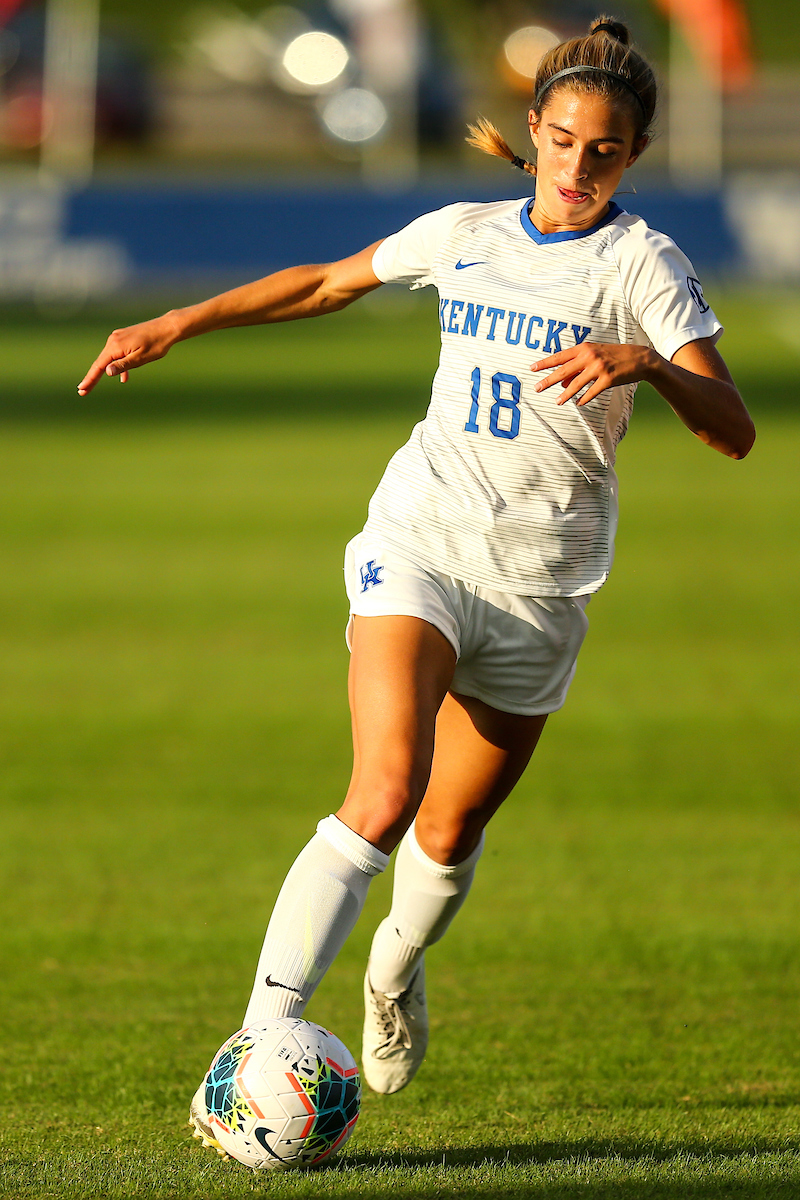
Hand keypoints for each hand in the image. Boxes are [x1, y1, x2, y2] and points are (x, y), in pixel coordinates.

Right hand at [77, 313, 181, 394]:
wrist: (167, 327)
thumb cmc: (157, 344)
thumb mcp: (140, 358)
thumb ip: (123, 365)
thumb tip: (106, 372)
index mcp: (115, 346)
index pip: (99, 366)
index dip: (90, 379)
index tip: (81, 390)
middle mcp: (113, 340)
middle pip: (100, 362)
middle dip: (93, 377)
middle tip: (83, 392)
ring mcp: (118, 337)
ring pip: (109, 358)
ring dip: (105, 371)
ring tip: (96, 385)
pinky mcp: (124, 337)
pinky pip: (117, 353)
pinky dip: (118, 364)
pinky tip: (124, 377)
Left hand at [531, 341, 658, 405]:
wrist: (639, 358)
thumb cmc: (614, 356)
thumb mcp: (595, 357)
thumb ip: (578, 368)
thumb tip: (562, 383)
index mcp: (584, 348)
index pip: (560, 356)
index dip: (545, 363)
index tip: (532, 368)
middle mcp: (590, 356)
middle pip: (564, 370)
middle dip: (548, 380)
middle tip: (537, 388)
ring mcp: (599, 368)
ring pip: (576, 384)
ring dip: (565, 394)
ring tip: (557, 402)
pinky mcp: (608, 379)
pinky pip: (591, 392)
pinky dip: (583, 399)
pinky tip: (578, 404)